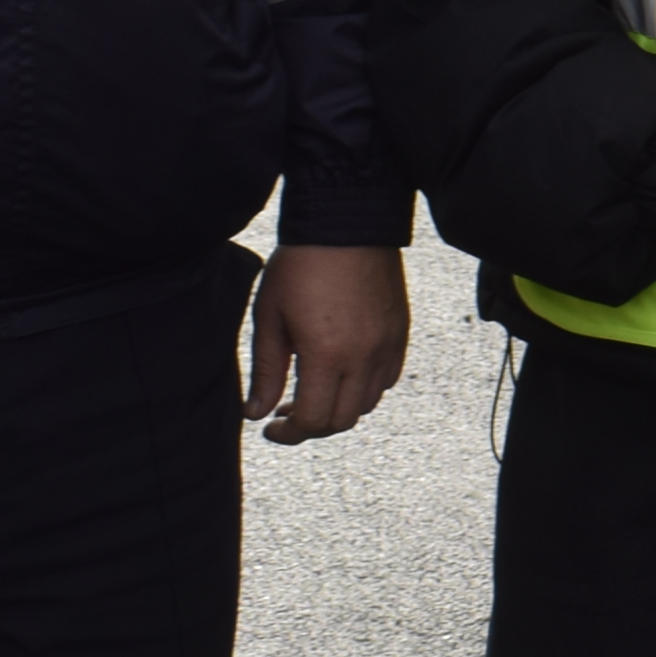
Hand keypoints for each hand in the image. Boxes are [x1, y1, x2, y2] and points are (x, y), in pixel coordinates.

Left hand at [244, 243, 410, 443]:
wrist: (345, 222)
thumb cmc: (300, 266)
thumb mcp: (270, 318)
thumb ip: (266, 372)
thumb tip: (255, 413)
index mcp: (326, 356)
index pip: (312, 420)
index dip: (289, 434)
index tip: (269, 427)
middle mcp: (363, 358)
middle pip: (342, 420)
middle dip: (311, 426)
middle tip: (286, 413)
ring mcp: (386, 346)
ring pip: (367, 403)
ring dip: (338, 408)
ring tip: (313, 392)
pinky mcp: (399, 333)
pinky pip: (387, 378)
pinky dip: (364, 388)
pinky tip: (342, 372)